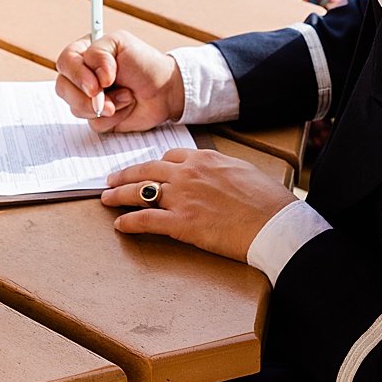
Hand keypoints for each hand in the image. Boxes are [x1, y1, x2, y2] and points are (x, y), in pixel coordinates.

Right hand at [56, 30, 182, 132]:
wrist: (165, 90)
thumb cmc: (144, 63)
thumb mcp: (120, 42)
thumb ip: (98, 53)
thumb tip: (93, 80)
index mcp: (84, 53)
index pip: (65, 62)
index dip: (77, 75)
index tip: (97, 85)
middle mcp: (82, 76)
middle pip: (63, 88)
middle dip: (87, 96)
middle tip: (107, 96)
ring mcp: (87, 98)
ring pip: (76, 108)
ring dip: (106, 105)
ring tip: (127, 96)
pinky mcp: (97, 117)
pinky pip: (93, 123)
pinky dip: (113, 118)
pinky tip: (126, 107)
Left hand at [101, 147, 294, 261]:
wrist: (275, 224)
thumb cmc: (268, 201)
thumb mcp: (244, 171)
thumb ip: (221, 169)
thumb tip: (213, 174)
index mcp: (205, 159)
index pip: (170, 156)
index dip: (154, 164)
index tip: (147, 170)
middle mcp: (188, 173)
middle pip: (147, 170)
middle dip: (125, 175)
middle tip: (111, 180)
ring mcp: (182, 198)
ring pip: (140, 191)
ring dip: (118, 195)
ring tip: (106, 198)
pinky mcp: (181, 223)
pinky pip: (145, 219)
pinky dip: (129, 222)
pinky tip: (120, 225)